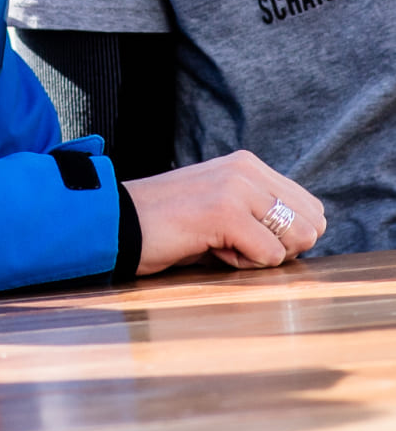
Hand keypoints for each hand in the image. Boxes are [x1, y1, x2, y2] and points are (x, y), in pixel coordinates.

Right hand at [124, 151, 325, 274]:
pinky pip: (269, 256)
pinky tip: (209, 250)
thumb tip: (306, 237)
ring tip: (220, 245)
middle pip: (312, 224)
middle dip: (281, 247)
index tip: (241, 236)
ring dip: (262, 256)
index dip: (284, 237)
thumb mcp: (221, 207)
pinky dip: (243, 265)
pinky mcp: (226, 212)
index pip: (309, 208)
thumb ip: (260, 214)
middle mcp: (247, 169)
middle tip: (234, 245)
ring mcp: (237, 188)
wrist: (117, 224)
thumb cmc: (167, 227)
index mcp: (248, 164)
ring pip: (297, 238)